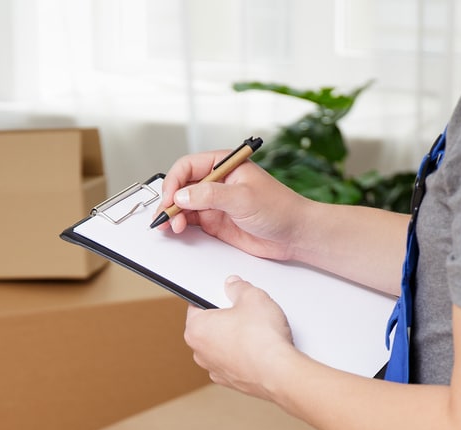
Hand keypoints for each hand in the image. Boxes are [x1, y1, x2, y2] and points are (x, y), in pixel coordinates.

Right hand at [158, 151, 309, 261]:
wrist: (294, 234)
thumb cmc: (279, 208)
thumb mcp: (243, 198)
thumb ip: (210, 195)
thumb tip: (182, 196)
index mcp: (224, 165)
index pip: (188, 166)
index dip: (174, 182)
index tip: (170, 199)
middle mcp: (217, 181)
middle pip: (182, 186)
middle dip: (170, 200)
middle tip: (165, 217)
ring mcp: (215, 202)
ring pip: (184, 205)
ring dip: (173, 215)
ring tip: (171, 227)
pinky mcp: (216, 221)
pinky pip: (191, 220)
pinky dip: (181, 225)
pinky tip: (178, 230)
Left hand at [184, 275, 300, 399]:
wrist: (278, 372)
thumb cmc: (261, 338)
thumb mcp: (252, 297)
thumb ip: (238, 287)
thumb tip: (234, 286)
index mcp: (196, 329)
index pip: (196, 305)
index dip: (214, 296)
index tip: (227, 295)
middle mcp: (200, 352)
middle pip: (210, 326)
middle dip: (226, 318)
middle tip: (246, 311)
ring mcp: (215, 369)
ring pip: (222, 345)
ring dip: (235, 337)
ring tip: (256, 330)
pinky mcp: (231, 381)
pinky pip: (235, 361)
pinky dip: (244, 355)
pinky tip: (260, 348)